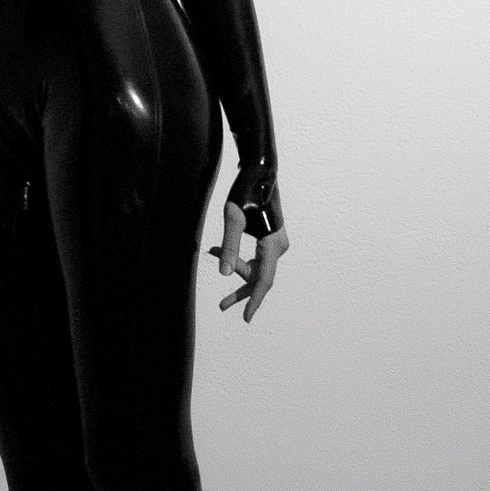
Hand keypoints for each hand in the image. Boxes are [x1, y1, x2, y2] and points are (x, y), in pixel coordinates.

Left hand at [208, 200, 288, 323]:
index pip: (264, 281)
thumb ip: (229, 247)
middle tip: (221, 305)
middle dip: (240, 290)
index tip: (246, 318)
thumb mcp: (232, 218)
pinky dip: (238, 256)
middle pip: (259, 277)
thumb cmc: (246, 191)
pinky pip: (256, 257)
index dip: (254, 301)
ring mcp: (276, 243)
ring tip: (210, 254)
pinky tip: (216, 249)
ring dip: (236, 267)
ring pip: (256, 267)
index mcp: (273, 244)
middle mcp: (278, 246)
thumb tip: (224, 274)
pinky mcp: (270, 238)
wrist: (259, 172)